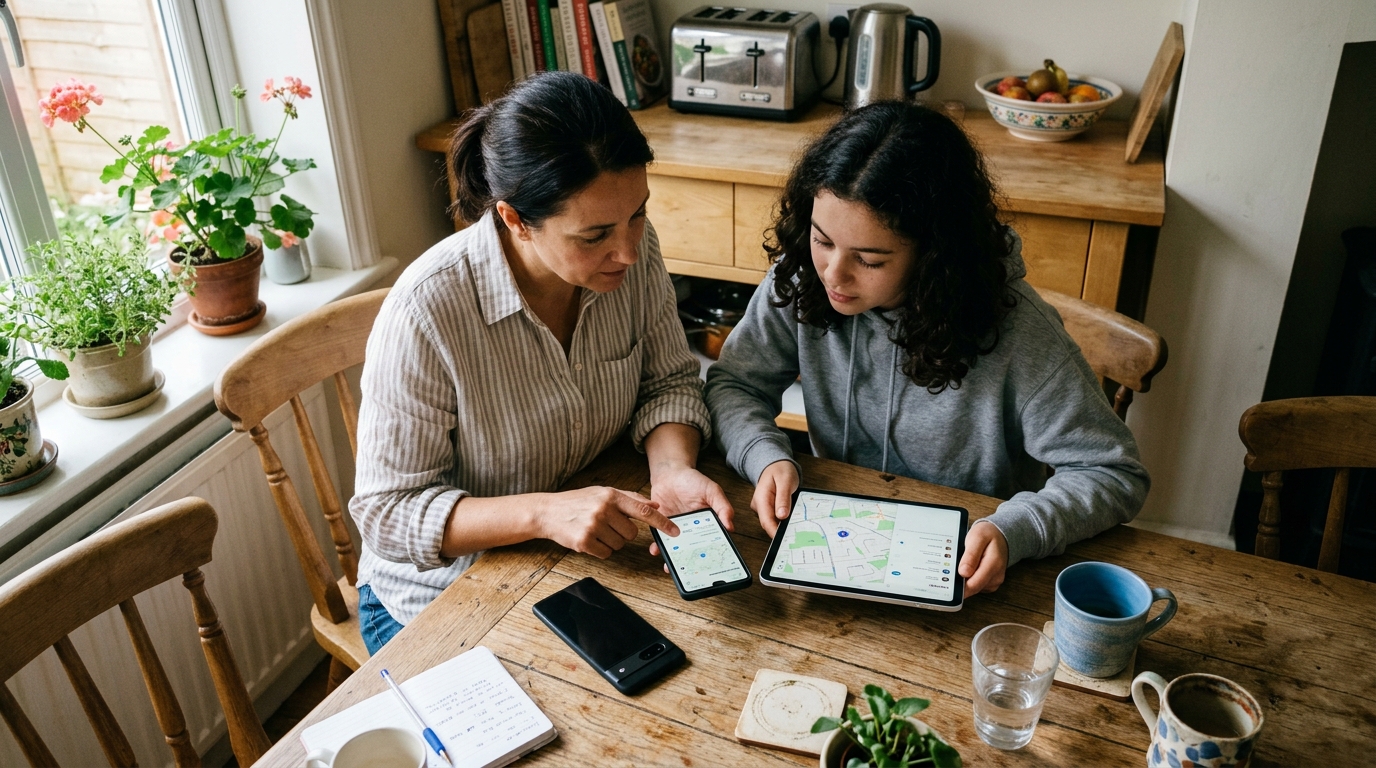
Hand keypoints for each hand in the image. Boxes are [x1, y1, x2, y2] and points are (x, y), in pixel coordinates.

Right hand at [537, 486, 677, 558]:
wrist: (548, 511)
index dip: (661, 522)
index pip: (642, 510)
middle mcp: (603, 509)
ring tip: (595, 529)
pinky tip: (589, 538)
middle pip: (631, 533)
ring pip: (619, 544)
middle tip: (607, 524)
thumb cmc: (578, 501)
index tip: (674, 531)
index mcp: (611, 495)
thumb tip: (656, 506)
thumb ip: (630, 498)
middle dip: (622, 532)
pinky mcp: (584, 541)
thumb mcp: (603, 492)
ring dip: (611, 541)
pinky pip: (606, 553)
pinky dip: (600, 549)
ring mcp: (593, 526)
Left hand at [647, 465, 733, 562]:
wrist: (670, 473)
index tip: (711, 565)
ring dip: (672, 558)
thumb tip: (730, 526)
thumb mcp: (712, 491)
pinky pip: (659, 539)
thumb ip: (722, 507)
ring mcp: (675, 529)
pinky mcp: (660, 526)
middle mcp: (691, 530)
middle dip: (689, 562)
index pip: (711, 542)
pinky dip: (657, 546)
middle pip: (692, 549)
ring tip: (669, 566)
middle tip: (687, 572)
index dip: (712, 553)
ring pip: (675, 548)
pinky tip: (656, 550)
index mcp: (707, 523)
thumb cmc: (693, 481)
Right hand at [752, 460, 798, 536]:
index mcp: (761, 498)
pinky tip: (793, 521)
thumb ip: (783, 498)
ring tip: (798, 528)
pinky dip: (784, 521)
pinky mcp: (767, 509)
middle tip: (798, 535)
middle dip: (782, 531)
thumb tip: (781, 516)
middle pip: (769, 524)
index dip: (775, 533)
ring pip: (772, 522)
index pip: (766, 521)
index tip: (787, 539)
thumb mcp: (786, 481)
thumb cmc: (781, 470)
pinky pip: (775, 518)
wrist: (776, 464)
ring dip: (783, 526)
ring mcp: (762, 508)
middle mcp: (759, 505)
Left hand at [959, 520, 1008, 597]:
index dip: (959, 587)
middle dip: (960, 581)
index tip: (947, 583)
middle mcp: (996, 576)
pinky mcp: (991, 583)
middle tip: (952, 569)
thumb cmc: (988, 535)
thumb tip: (963, 573)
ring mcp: (994, 581)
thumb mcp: (977, 537)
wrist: (1000, 536)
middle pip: (972, 588)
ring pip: (973, 588)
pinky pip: (976, 586)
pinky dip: (970, 579)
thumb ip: (971, 555)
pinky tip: (969, 568)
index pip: (974, 585)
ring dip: (965, 579)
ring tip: (964, 563)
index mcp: (993, 565)